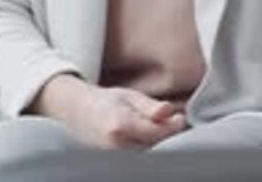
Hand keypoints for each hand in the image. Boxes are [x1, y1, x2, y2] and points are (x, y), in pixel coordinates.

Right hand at [30, 75, 186, 148]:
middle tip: (175, 122)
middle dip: (168, 137)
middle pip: (155, 149)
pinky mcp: (116, 165)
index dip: (172, 126)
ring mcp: (114, 160)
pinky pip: (141, 160)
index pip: (156, 133)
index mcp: (119, 126)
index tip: (180, 117)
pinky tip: (152, 139)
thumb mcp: (129, 96)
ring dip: (161, 145)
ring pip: (150, 157)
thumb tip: (170, 111)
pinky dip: (150, 150)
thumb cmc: (106, 101)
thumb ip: (150, 106)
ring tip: (162, 129)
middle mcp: (116, 147)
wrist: (80, 115)